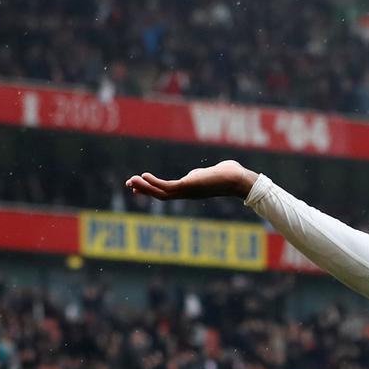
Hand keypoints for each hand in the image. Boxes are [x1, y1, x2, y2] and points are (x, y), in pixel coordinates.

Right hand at [125, 160, 257, 200]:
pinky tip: (143, 176)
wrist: (238, 179)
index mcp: (190, 189)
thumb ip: (199, 174)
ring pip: (161, 193)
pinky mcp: (188, 186)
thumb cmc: (230, 174)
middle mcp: (187, 193)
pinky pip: (167, 187)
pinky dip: (154, 183)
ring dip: (145, 188)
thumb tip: (196, 174)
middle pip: (161, 195)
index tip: (139, 186)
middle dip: (144, 190)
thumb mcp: (208, 174)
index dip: (152, 189)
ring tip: (131, 181)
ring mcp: (187, 191)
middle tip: (129, 185)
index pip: (167, 191)